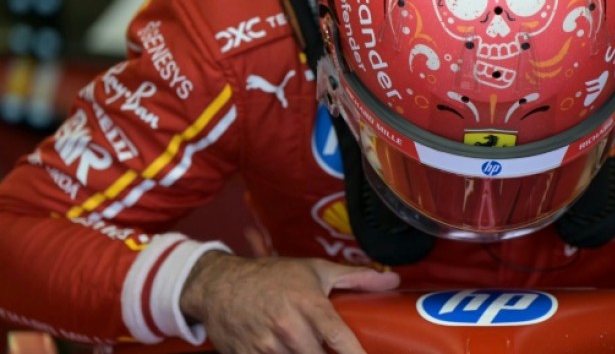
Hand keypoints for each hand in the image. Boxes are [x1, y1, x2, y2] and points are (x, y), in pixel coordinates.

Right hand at [180, 251, 400, 353]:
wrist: (219, 285)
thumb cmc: (273, 276)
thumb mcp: (316, 270)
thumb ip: (357, 277)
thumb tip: (393, 278)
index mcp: (308, 304)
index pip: (338, 337)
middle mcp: (288, 327)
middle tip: (332, 349)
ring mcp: (265, 347)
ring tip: (306, 344)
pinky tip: (286, 350)